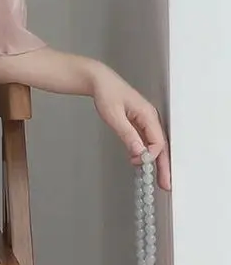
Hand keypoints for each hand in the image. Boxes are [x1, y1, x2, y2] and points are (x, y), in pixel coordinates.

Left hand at [91, 65, 170, 189]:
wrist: (99, 81)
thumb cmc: (106, 93)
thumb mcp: (114, 115)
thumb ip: (127, 134)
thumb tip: (139, 152)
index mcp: (148, 114)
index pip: (158, 141)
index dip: (152, 156)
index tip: (141, 164)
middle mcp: (150, 118)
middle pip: (161, 146)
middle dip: (163, 166)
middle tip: (165, 184)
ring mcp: (146, 120)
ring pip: (155, 145)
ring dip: (156, 161)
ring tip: (158, 179)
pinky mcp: (139, 123)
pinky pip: (147, 141)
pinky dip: (146, 153)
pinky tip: (143, 162)